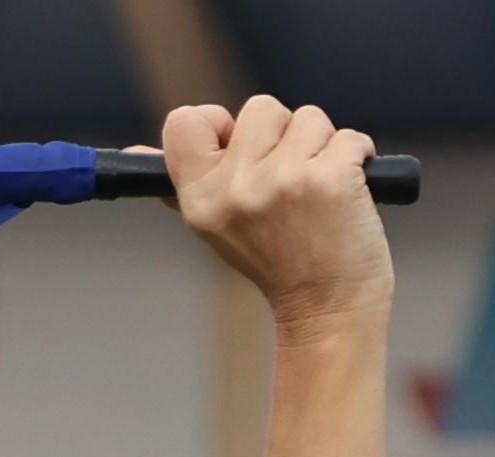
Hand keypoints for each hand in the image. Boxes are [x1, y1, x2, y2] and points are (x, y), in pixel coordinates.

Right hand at [162, 96, 389, 330]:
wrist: (328, 310)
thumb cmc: (278, 266)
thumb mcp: (215, 228)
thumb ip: (183, 184)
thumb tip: (137, 151)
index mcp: (200, 199)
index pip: (184, 122)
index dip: (218, 122)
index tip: (240, 146)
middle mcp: (237, 187)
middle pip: (260, 108)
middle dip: (284, 136)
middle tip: (290, 185)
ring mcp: (284, 181)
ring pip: (309, 117)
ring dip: (323, 147)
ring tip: (319, 192)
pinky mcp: (331, 178)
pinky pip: (350, 137)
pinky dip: (358, 157)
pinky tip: (347, 191)